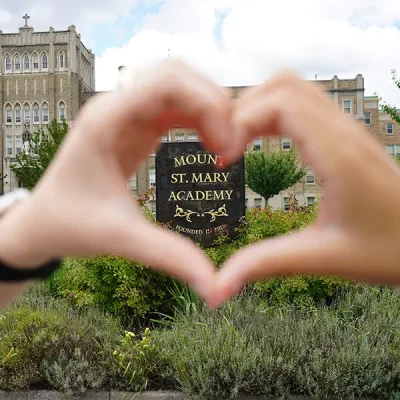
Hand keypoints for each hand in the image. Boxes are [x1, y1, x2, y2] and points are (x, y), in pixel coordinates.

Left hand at [0, 61, 232, 300]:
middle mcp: (116, 108)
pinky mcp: (136, 128)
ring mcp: (127, 115)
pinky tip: (212, 145)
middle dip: (214, 102)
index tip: (226, 146)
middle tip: (231, 146)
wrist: (42, 223)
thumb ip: (169, 256)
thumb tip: (214, 286)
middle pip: (178, 75)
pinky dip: (201, 120)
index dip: (207, 104)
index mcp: (106, 121)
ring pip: (180, 88)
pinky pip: (176, 108)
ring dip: (209, 110)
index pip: (166, 82)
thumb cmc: (69, 225)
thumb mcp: (120, 239)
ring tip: (225, 148)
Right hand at [210, 71, 399, 307]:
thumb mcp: (323, 259)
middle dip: (243, 108)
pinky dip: (273, 115)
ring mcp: (346, 131)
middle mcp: (343, 132)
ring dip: (258, 108)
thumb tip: (217, 286)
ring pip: (293, 90)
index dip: (241, 120)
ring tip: (236, 143)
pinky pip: (303, 106)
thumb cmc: (390, 250)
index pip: (281, 103)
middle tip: (224, 147)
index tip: (223, 159)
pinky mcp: (345, 138)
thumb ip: (266, 264)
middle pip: (283, 85)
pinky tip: (260, 143)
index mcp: (338, 155)